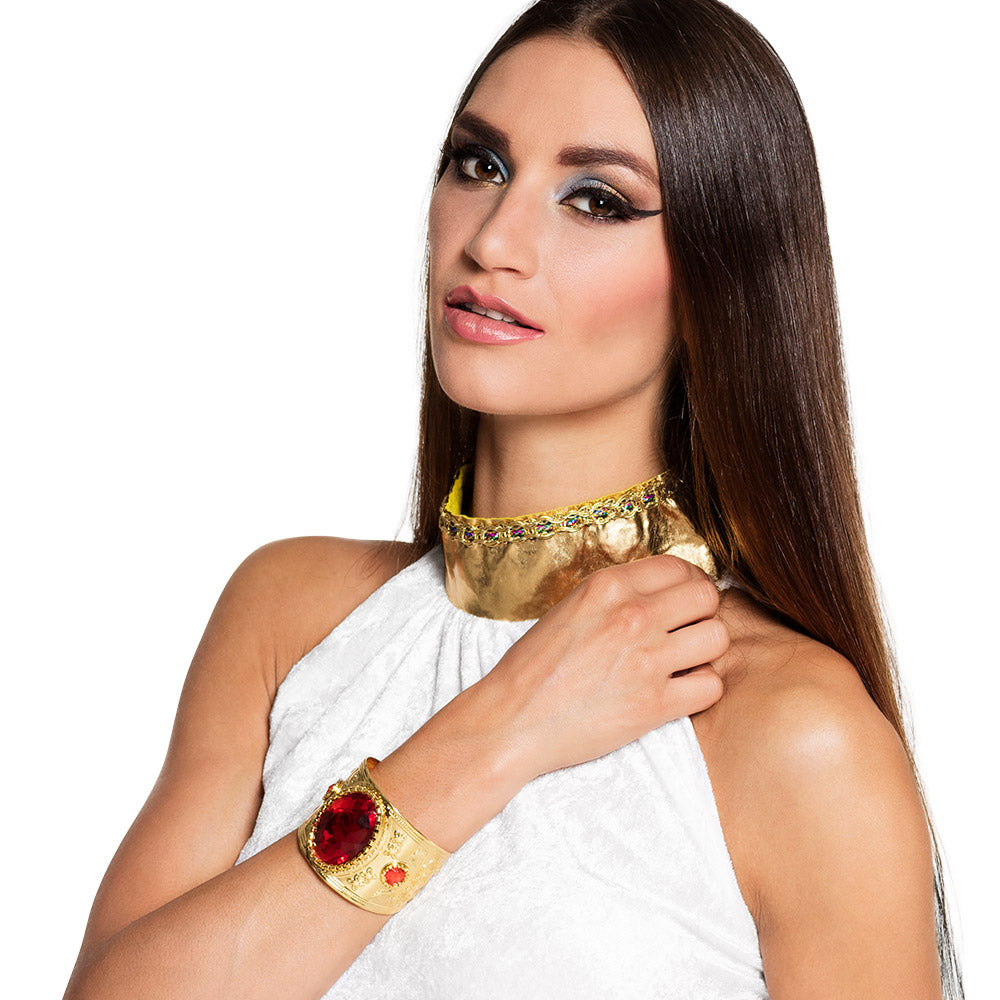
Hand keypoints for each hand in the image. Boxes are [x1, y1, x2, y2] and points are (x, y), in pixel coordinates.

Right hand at [475, 553, 727, 781]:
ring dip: (706, 651)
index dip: (689, 583)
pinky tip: (678, 690)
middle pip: (708, 598)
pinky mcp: (654, 704)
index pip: (680, 567)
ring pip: (717, 639)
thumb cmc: (535, 666)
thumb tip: (660, 592)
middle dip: (703, 613)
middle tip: (687, 630)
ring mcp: (647, 660)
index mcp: (609, 586)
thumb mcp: (571, 607)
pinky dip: (700, 689)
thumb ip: (617, 596)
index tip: (682, 601)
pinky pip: (711, 686)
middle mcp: (633, 615)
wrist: (512, 720)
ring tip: (684, 661)